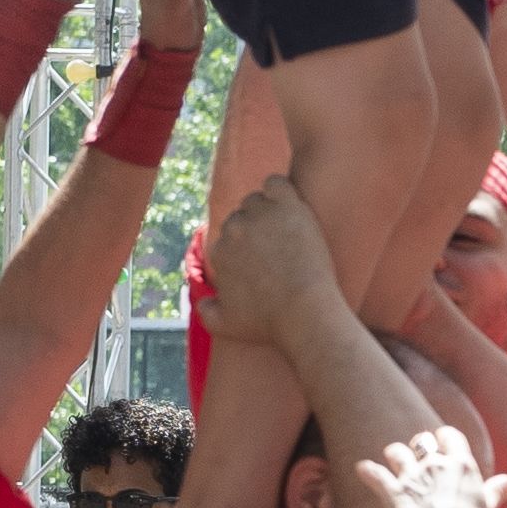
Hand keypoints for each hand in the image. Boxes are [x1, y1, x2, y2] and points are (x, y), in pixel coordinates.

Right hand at [208, 173, 343, 340]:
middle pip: (240, 217)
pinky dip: (279, 189)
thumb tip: (202, 301)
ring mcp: (260, 215)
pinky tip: (290, 205)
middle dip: (254, 229)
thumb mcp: (225, 325)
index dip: (244, 248)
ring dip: (268, 210)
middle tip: (277, 245)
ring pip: (257, 199)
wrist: (304, 312)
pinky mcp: (287, 206)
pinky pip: (276, 183)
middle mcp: (234, 229)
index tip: (261, 258)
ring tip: (286, 229)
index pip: (227, 238)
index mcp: (219, 251)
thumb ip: (206, 311)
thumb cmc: (268, 322)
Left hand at [361, 421, 506, 507]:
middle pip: (422, 441)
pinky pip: (375, 474)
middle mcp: (435, 465)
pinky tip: (363, 469)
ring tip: (394, 461)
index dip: (444, 438)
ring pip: (396, 451)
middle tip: (418, 455)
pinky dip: (368, 471)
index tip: (443, 444)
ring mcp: (412, 477)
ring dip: (395, 455)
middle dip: (419, 446)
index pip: (450, 436)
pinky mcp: (393, 493)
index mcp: (462, 465)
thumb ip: (495, 492)